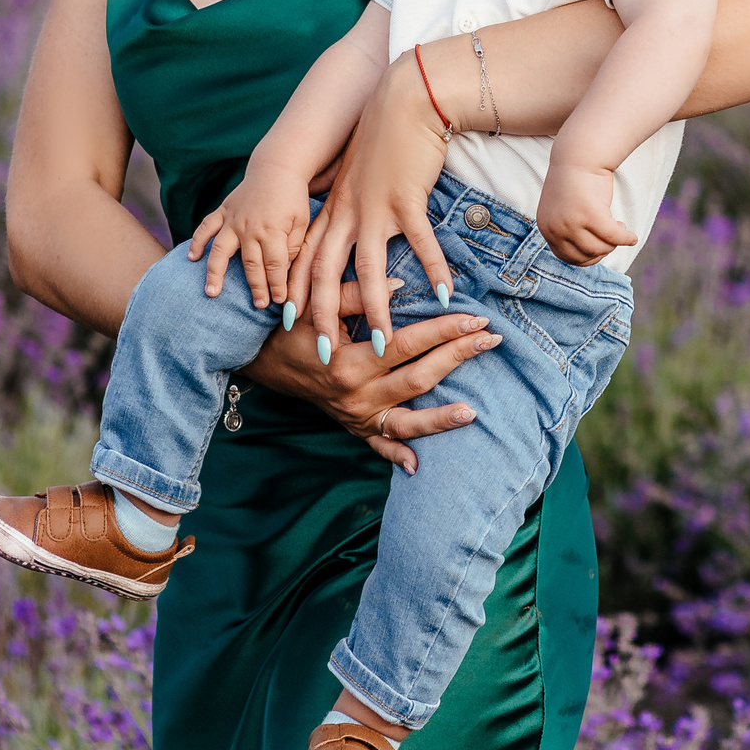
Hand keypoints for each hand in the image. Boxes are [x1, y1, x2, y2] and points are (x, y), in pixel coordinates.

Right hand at [187, 159, 315, 309]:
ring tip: (211, 293)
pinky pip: (206, 227)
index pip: (275, 265)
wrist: (276, 168)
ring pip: (221, 250)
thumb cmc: (292, 197)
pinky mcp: (223, 211)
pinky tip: (192, 258)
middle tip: (259, 306)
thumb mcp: (302, 220)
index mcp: (273, 231)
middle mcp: (250, 228)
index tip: (280, 300)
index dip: (278, 285)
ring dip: (215, 273)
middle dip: (256, 287)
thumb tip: (282, 269)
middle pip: (252, 264)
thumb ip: (293, 246)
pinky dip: (198, 242)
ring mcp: (233, 220)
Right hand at [237, 289, 499, 473]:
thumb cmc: (287, 328)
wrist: (259, 360)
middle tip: (491, 339)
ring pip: (407, 421)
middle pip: (418, 378)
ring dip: (442, 418)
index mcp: (349, 363)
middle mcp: (356, 396)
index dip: (444, 328)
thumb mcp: (314, 307)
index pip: (408, 343)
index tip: (475, 315)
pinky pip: (379, 447)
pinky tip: (420, 464)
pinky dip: (398, 456)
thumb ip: (353, 294)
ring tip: (475, 411)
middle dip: (458, 357)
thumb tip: (401, 284)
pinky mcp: (353, 429)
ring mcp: (356, 417)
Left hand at [294, 53, 457, 361]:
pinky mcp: (406, 198)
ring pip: (367, 270)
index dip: (297, 294)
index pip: (305, 259)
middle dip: (323, 318)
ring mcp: (375, 208)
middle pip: (326, 275)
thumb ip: (352, 203)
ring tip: (380, 344)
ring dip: (375, 311)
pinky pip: (420, 244)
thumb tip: (353, 227)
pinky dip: (432, 271)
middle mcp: (346, 213)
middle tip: (325, 354)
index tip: (290, 326)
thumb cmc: (385, 136)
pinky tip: (444, 296)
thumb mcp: (358, 174)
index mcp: (333, 208)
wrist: (405, 98)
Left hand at [537, 162, 634, 266]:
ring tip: (619, 226)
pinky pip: (613, 237)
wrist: (580, 156)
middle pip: (585, 255)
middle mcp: (556, 229)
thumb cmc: (576, 182)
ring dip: (614, 242)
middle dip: (603, 249)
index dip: (588, 255)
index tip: (600, 246)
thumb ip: (568, 231)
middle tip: (612, 234)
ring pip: (599, 248)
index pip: (567, 257)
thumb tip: (588, 256)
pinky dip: (625, 238)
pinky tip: (632, 237)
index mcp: (546, 228)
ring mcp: (571, 223)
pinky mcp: (590, 215)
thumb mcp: (563, 210)